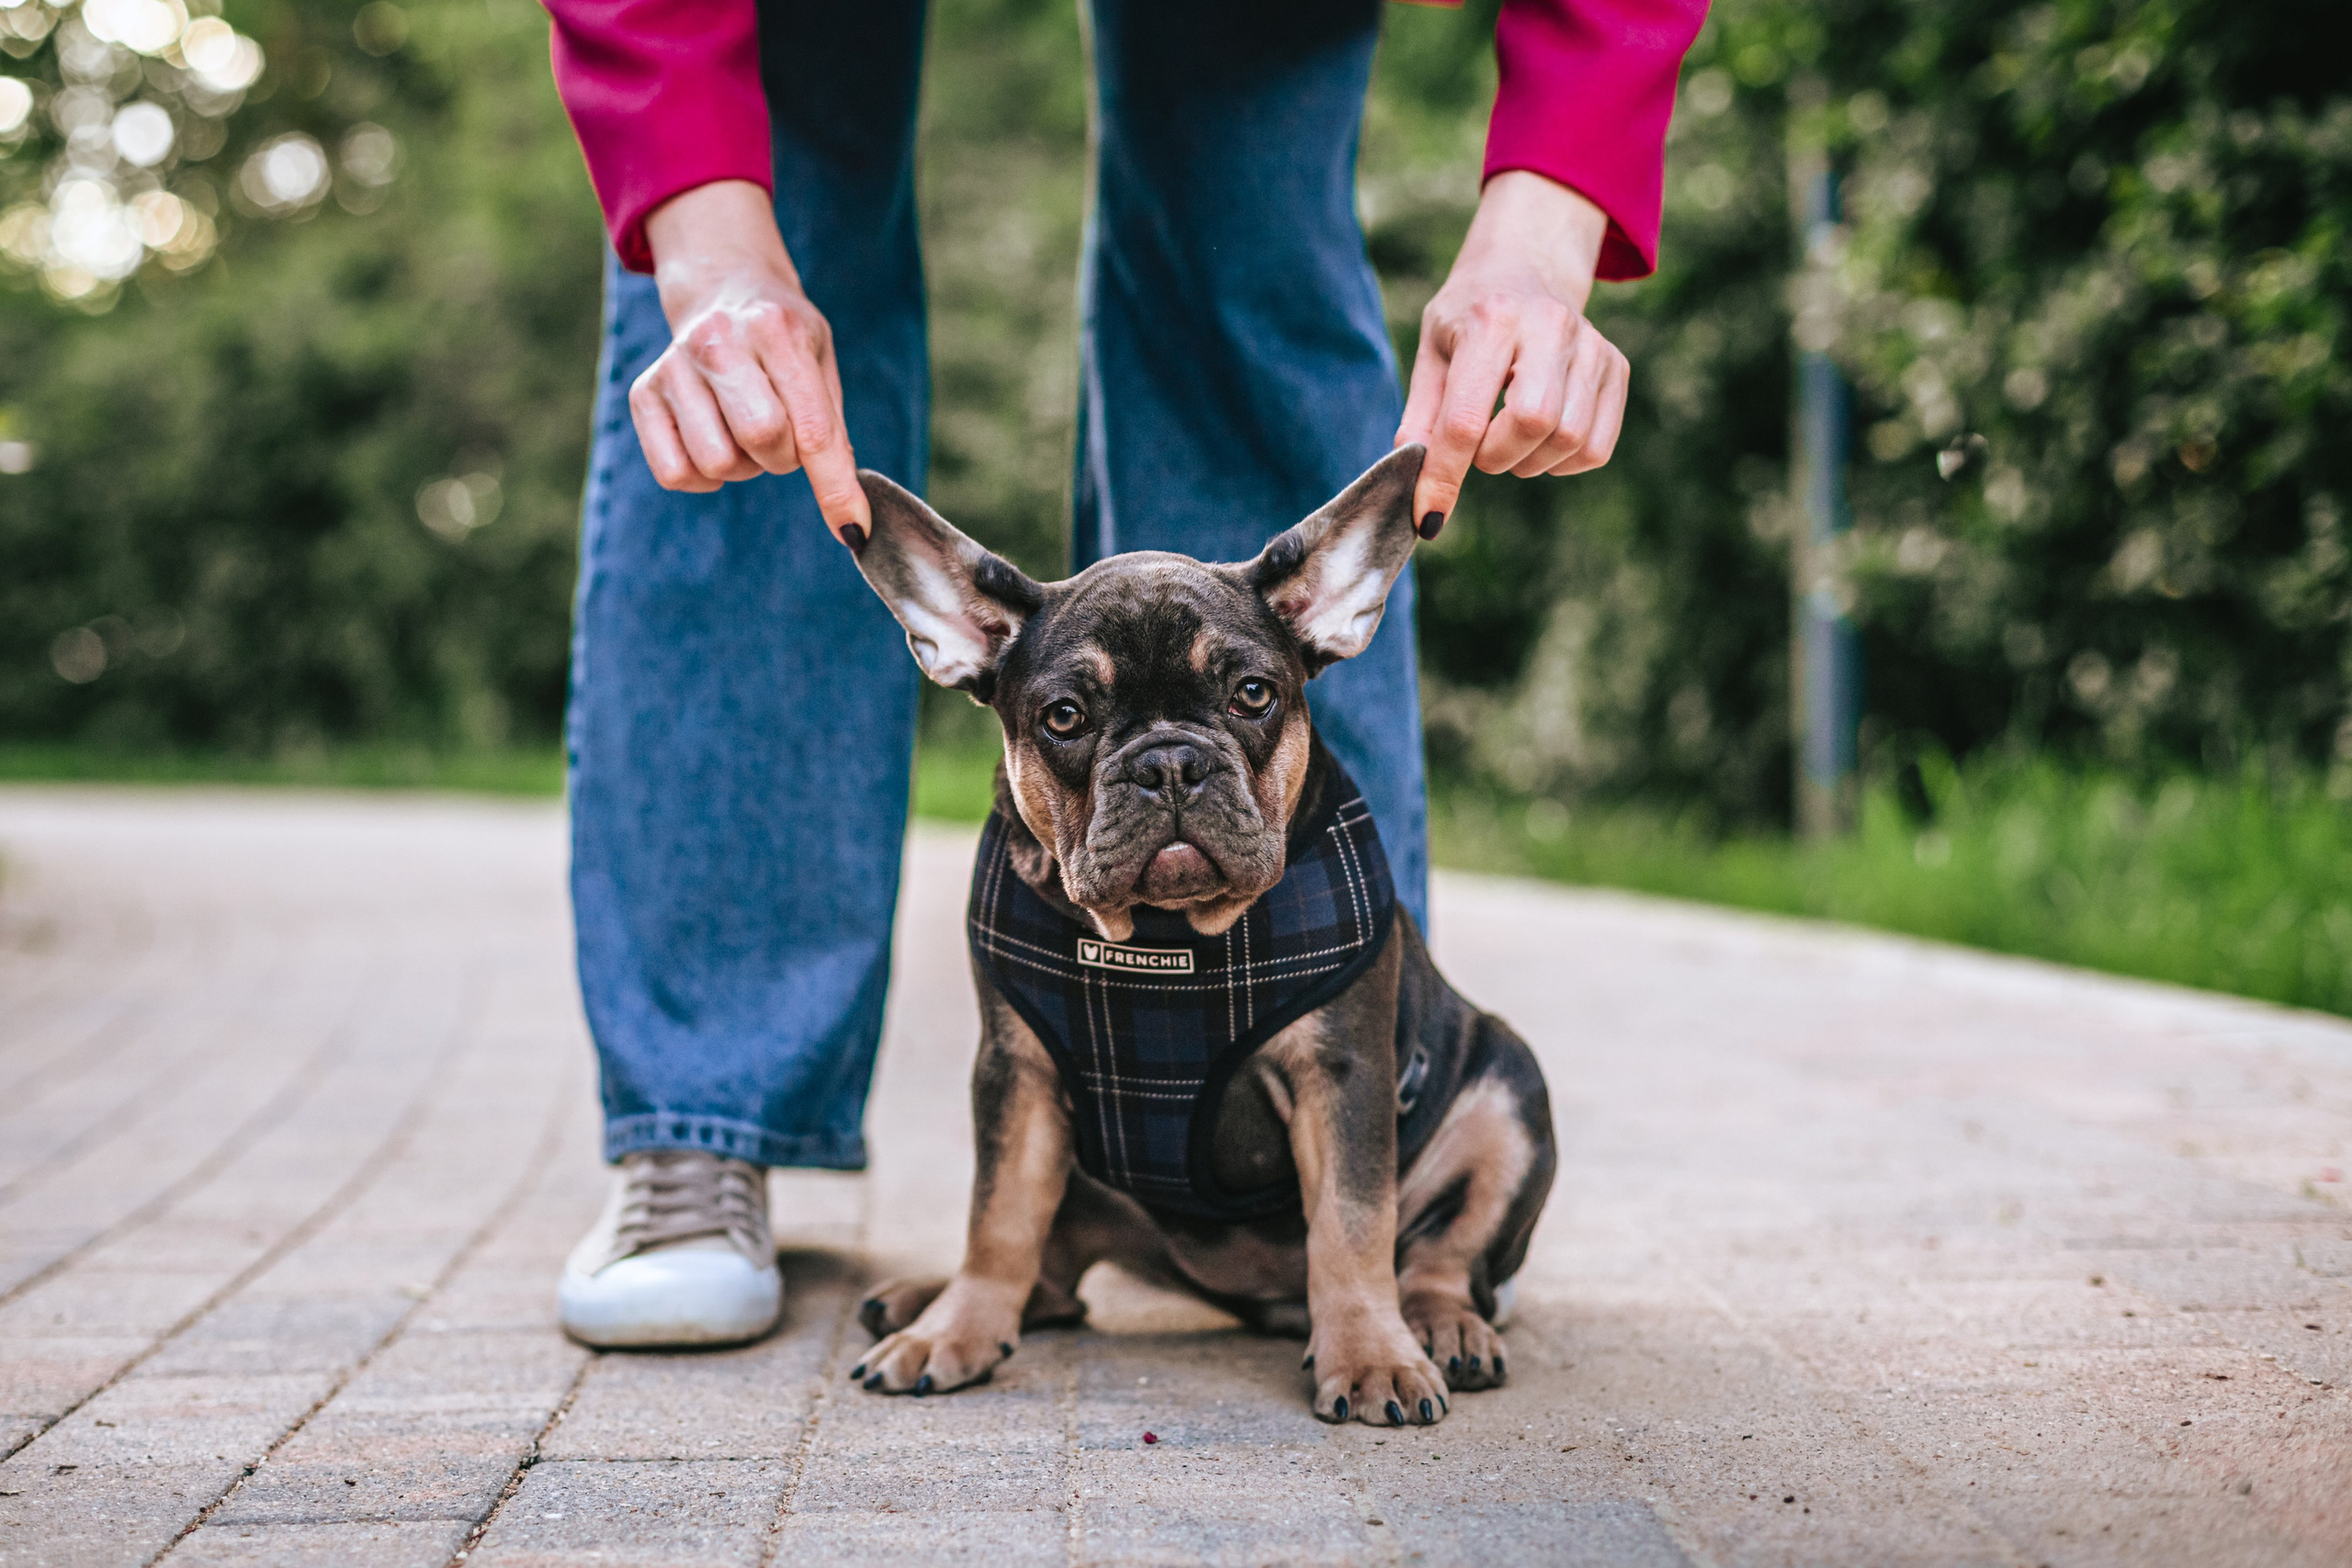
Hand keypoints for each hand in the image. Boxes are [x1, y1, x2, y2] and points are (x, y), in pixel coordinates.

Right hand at [631, 181, 868, 538]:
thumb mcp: (820, 364)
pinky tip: (714, 442)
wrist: (723, 291)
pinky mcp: (642, 393)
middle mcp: (718, 341)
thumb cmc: (783, 340)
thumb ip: (832, 434)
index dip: (836, 487)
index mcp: (776, 330)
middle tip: (781, 435)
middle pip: (761, 440)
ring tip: (743, 430)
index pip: (812, 428)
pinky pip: (675, 473)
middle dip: (783, 457)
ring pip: (717, 463)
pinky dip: (703, 477)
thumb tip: (851, 522)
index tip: (855, 529)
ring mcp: (673, 366)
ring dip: (743, 466)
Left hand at [1396, 170, 1629, 534]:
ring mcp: (1591, 346)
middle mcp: (1550, 326)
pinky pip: (1596, 448)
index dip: (1443, 476)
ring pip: (1569, 441)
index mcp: (1491, 319)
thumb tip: (1410, 479)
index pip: (1466, 418)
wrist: (1526, 266)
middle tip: (1479, 447)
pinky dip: (1563, 462)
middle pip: (1532, 426)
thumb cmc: (1468, 316)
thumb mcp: (1432, 353)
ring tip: (1507, 438)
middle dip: (1496, 457)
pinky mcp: (1616, 367)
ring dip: (1528, 462)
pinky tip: (1540, 439)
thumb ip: (1422, 418)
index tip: (1426, 516)